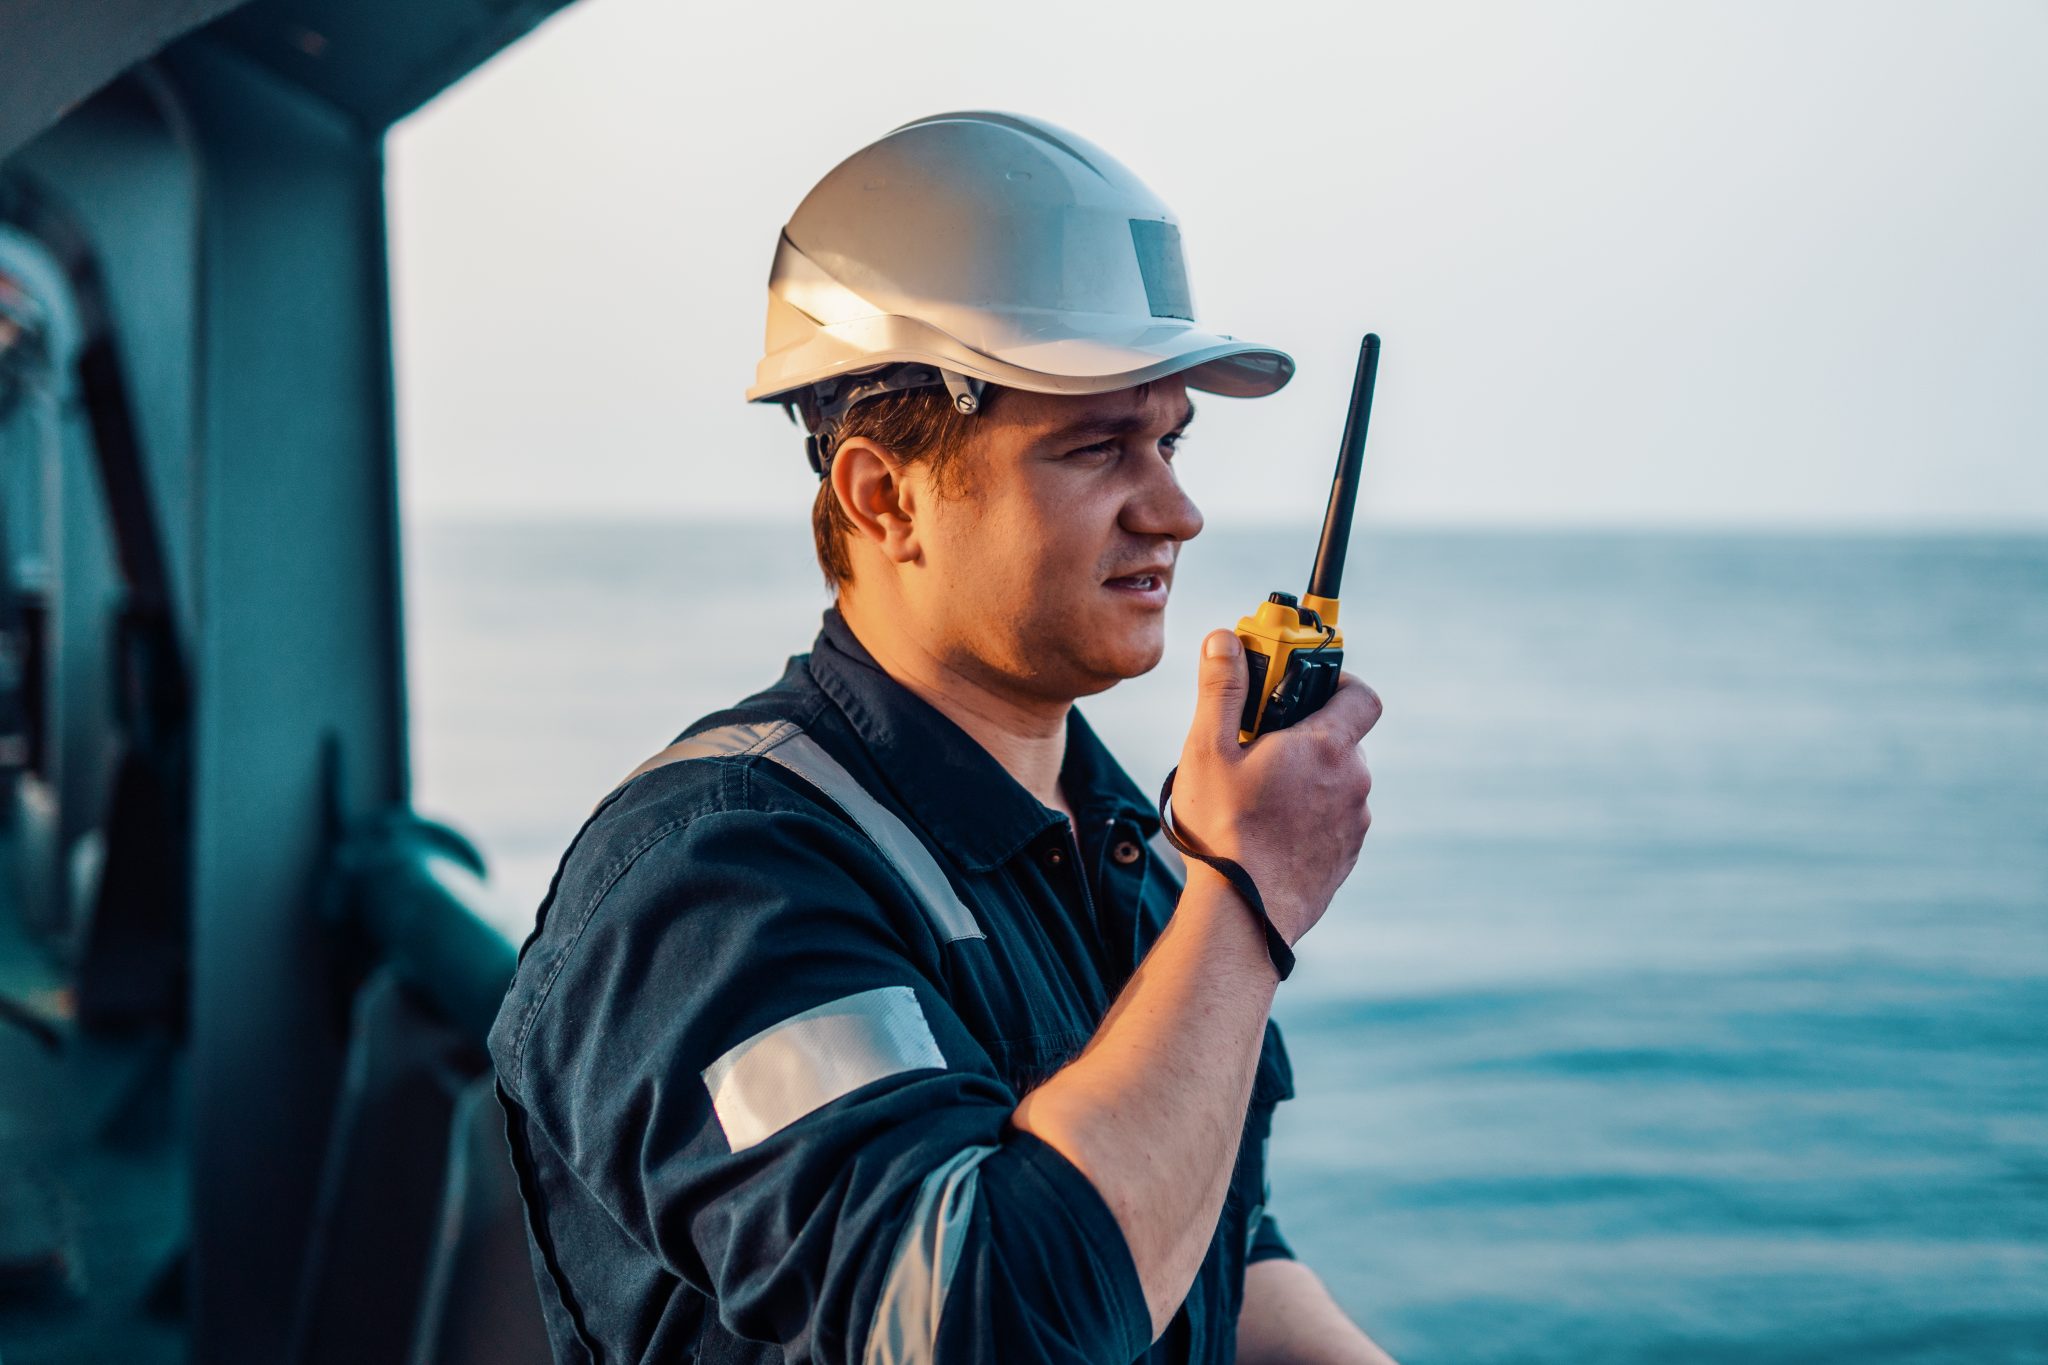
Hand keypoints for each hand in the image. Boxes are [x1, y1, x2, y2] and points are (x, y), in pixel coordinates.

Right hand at [1168, 631, 1379, 944]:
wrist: (1245, 914)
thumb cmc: (1225, 830)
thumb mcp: (1208, 750)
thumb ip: (1221, 688)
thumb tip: (1224, 638)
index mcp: (1326, 747)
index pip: (1359, 692)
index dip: (1336, 680)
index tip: (1299, 686)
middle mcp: (1353, 781)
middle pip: (1341, 737)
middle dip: (1305, 734)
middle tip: (1259, 745)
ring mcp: (1354, 822)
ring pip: (1337, 781)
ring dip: (1308, 777)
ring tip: (1259, 794)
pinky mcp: (1347, 855)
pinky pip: (1335, 818)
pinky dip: (1311, 814)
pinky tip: (1271, 829)